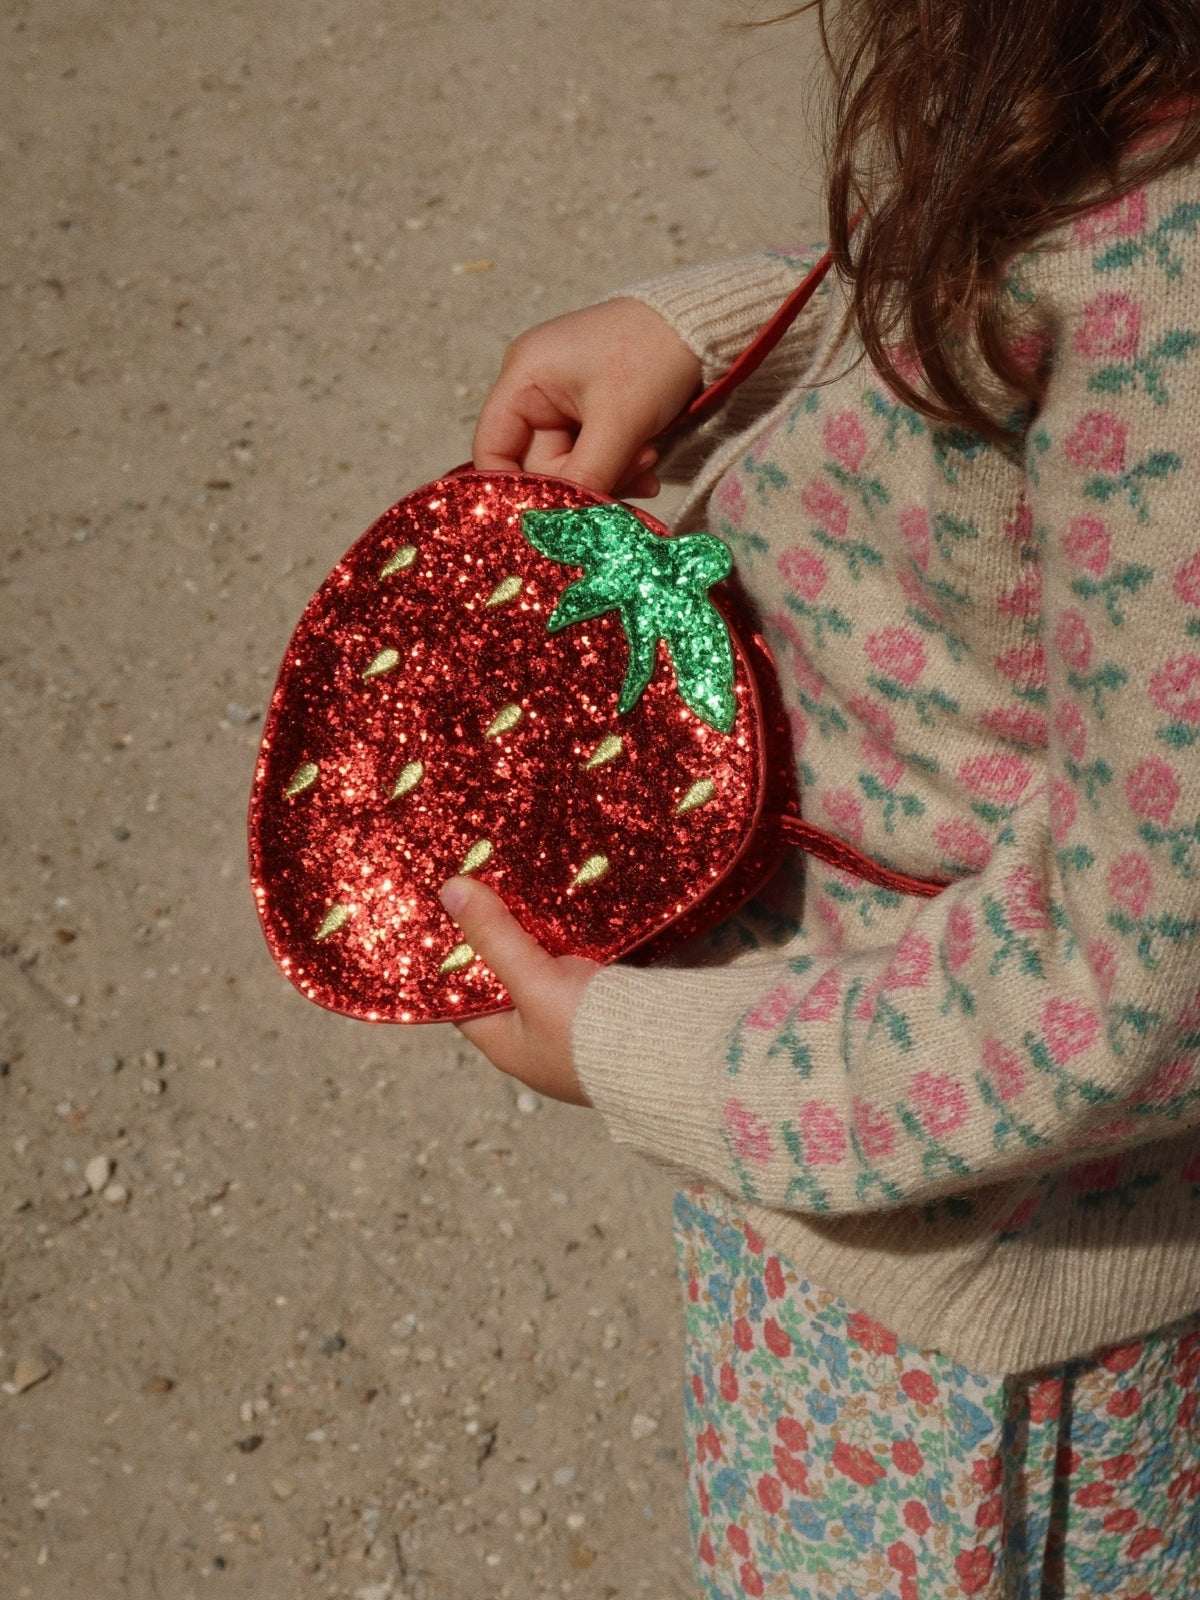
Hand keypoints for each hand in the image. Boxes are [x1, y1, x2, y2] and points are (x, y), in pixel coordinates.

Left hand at [439, 877, 598, 1105]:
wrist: (678, 1056)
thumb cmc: (592, 1036)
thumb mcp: (534, 983)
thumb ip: (496, 937)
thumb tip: (450, 889)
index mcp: (506, 1042)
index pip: (461, 995)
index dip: (452, 954)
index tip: (448, 907)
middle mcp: (537, 1036)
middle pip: (506, 976)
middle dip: (501, 933)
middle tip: (491, 881)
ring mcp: (575, 1022)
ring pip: (547, 967)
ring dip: (542, 932)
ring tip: (530, 880)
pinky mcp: (612, 1005)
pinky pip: (586, 964)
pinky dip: (579, 937)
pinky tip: (577, 902)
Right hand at [472, 297, 702, 498]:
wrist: (703, 328)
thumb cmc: (654, 354)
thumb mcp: (619, 421)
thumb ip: (586, 475)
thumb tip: (562, 526)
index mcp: (525, 377)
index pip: (492, 449)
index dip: (513, 489)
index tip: (548, 519)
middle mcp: (536, 390)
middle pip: (538, 466)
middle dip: (585, 480)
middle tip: (635, 471)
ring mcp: (563, 403)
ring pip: (571, 468)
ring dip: (611, 476)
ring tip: (648, 457)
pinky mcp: (591, 415)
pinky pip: (593, 459)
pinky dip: (620, 468)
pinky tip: (649, 460)